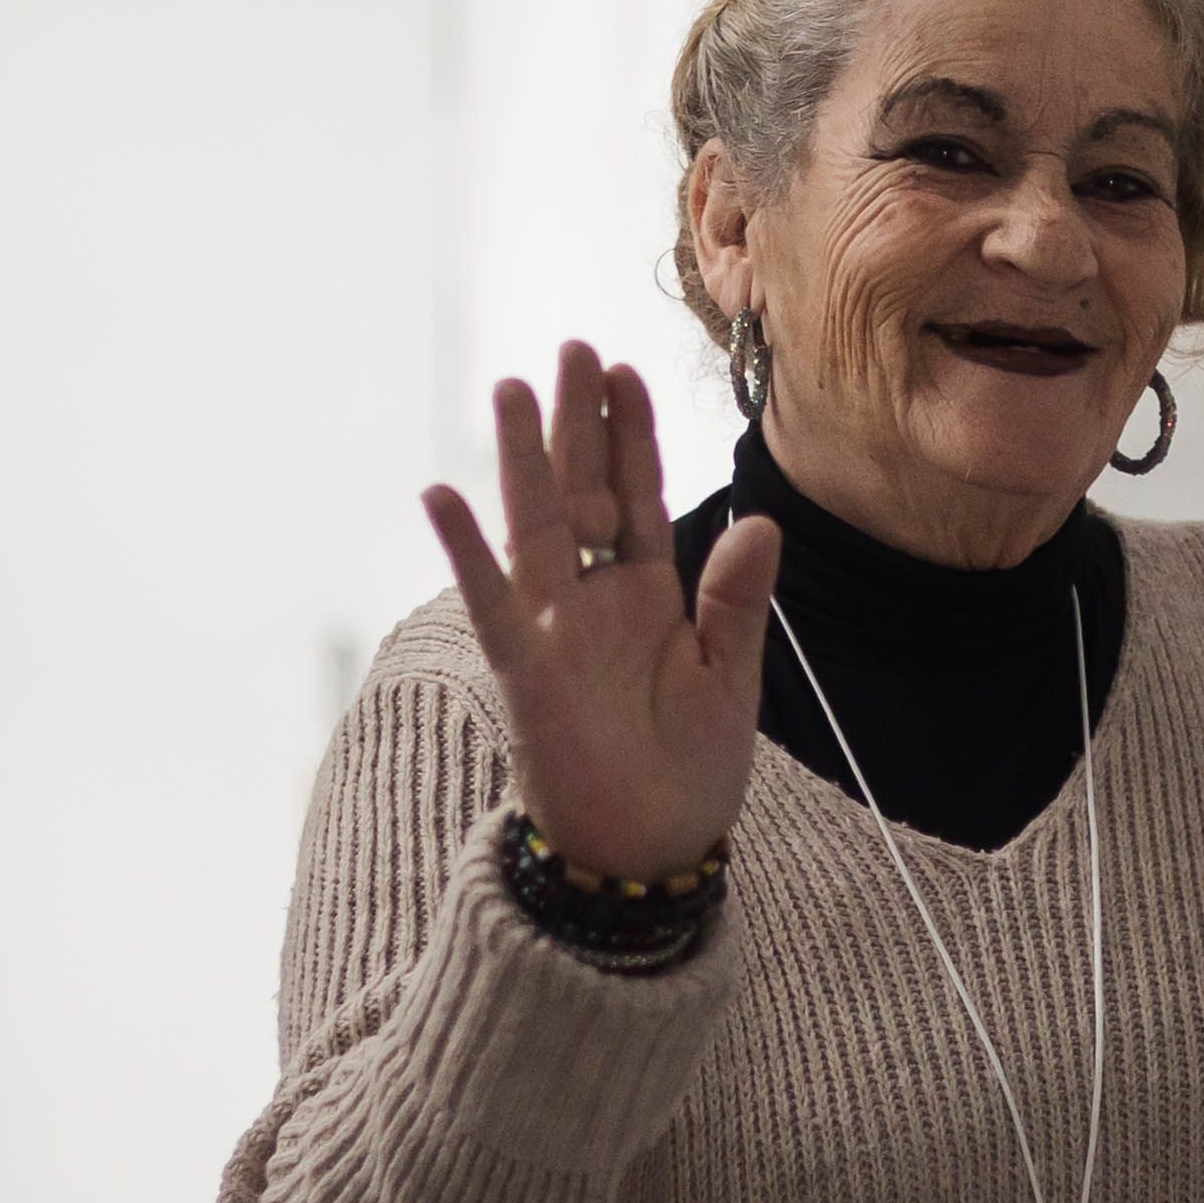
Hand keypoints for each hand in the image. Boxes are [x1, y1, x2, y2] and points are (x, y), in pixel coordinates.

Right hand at [420, 342, 781, 885]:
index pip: (637, 497)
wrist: (651, 853)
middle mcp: (596, 601)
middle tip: (572, 349)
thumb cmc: (690, 773)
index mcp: (650, 597)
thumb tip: (760, 523)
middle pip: (582, 492)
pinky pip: (491, 602)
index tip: (625, 372)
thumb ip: (734, 601)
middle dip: (578, 424)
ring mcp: (555, 630)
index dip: (631, 437)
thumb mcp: (730, 680)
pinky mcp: (526, 671)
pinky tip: (443, 494)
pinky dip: (466, 551)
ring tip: (513, 390)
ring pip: (535, 528)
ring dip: (524, 461)